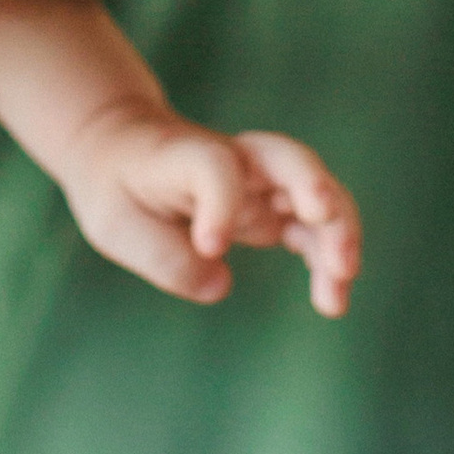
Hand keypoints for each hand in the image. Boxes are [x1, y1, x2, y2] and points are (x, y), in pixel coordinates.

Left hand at [57, 104, 361, 315]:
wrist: (123, 151)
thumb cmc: (117, 185)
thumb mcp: (115, 225)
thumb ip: (164, 257)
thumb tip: (220, 282)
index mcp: (186, 155)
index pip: (216, 166)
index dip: (221, 203)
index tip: (210, 245)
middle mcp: (234, 159)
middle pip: (289, 160)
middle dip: (318, 196)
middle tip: (331, 244)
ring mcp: (259, 181)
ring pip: (315, 193)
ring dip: (336, 237)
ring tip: (338, 295)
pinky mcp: (272, 206)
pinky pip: (312, 228)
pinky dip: (327, 259)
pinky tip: (331, 302)